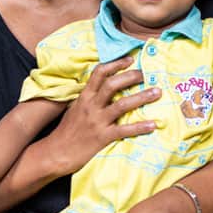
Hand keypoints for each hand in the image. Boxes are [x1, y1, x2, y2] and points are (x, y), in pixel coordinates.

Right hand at [43, 56, 159, 175]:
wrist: (55, 153)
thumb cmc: (66, 131)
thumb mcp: (74, 109)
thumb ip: (88, 98)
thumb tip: (101, 89)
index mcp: (84, 97)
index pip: (99, 73)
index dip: (116, 64)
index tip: (130, 59)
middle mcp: (91, 106)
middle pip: (112, 84)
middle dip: (131, 77)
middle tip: (146, 74)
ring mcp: (97, 121)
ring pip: (122, 105)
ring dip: (142, 97)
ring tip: (157, 92)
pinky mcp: (102, 137)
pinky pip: (124, 130)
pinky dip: (140, 127)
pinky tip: (153, 125)